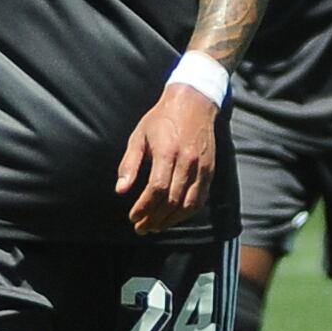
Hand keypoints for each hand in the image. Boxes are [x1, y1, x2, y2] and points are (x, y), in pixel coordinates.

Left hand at [114, 82, 219, 233]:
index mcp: (167, 152)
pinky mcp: (210, 171)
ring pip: (188, 204)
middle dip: (154, 219)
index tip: (133, 216)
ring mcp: (202, 167)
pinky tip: (173, 217)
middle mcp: (187, 161)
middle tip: (141, 227)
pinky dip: (186, 213)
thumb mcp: (139, 136)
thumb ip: (130, 164)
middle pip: (172, 201)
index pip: (156, 189)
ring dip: (170, 221)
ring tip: (155, 227)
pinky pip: (200, 199)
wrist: (193, 103)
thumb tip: (120, 190)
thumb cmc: (161, 119)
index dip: (144, 208)